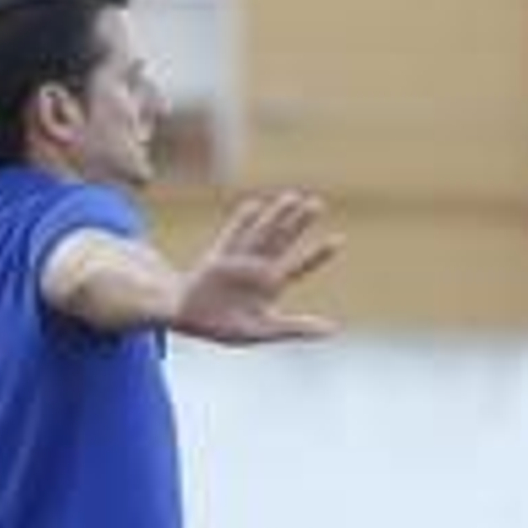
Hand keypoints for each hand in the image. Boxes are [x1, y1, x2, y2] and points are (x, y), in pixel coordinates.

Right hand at [173, 193, 339, 344]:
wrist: (188, 320)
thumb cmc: (225, 327)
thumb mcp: (265, 330)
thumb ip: (297, 328)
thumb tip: (333, 329)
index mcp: (270, 286)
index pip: (299, 267)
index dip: (318, 255)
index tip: (339, 240)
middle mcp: (257, 268)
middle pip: (283, 242)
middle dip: (299, 224)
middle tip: (318, 204)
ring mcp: (238, 260)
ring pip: (262, 234)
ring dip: (277, 216)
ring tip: (293, 197)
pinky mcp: (217, 258)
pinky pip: (232, 237)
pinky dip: (243, 222)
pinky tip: (255, 205)